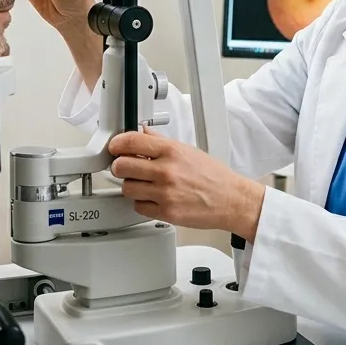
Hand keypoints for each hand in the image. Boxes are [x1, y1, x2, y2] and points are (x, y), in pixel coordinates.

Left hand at [109, 129, 265, 241]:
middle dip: (120, 167)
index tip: (114, 147)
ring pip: (127, 188)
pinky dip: (142, 203)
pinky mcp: (166, 212)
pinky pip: (138, 207)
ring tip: (143, 184)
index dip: (116, 144)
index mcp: (171, 151)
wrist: (231, 200)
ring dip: (131, 186)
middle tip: (126, 168)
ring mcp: (165, 193)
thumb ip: (161, 141)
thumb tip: (142, 131)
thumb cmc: (213, 176)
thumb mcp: (187, 150)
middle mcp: (166, 171)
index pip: (131, 141)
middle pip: (121, 166)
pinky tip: (153, 198)